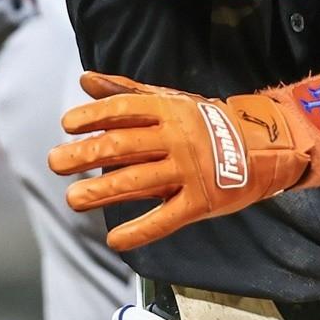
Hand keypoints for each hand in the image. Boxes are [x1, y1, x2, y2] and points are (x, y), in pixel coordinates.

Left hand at [47, 71, 319, 251]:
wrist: (264, 147)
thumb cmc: (206, 121)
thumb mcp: (169, 100)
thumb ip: (126, 92)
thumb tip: (85, 80)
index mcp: (168, 110)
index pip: (125, 110)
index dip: (94, 115)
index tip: (67, 124)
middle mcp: (176, 138)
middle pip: (123, 146)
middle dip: (85, 154)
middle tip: (55, 162)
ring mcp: (189, 170)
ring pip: (138, 182)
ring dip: (102, 191)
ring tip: (73, 199)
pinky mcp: (201, 201)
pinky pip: (166, 218)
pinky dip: (140, 230)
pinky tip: (115, 239)